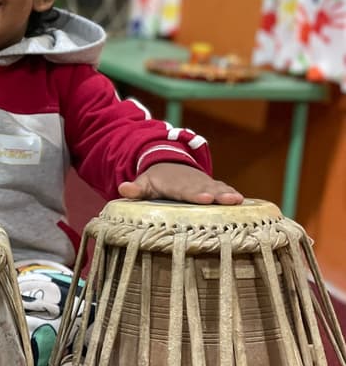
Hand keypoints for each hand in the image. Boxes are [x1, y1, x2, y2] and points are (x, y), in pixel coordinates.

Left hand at [118, 163, 242, 204]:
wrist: (168, 163)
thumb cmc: (156, 181)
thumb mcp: (144, 183)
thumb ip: (136, 188)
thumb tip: (123, 188)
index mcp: (175, 184)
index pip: (185, 190)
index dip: (195, 194)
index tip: (205, 198)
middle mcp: (192, 182)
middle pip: (205, 189)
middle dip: (216, 195)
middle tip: (226, 200)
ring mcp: (204, 183)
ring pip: (217, 188)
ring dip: (228, 194)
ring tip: (239, 200)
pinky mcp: (212, 186)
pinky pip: (223, 189)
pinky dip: (232, 194)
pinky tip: (243, 202)